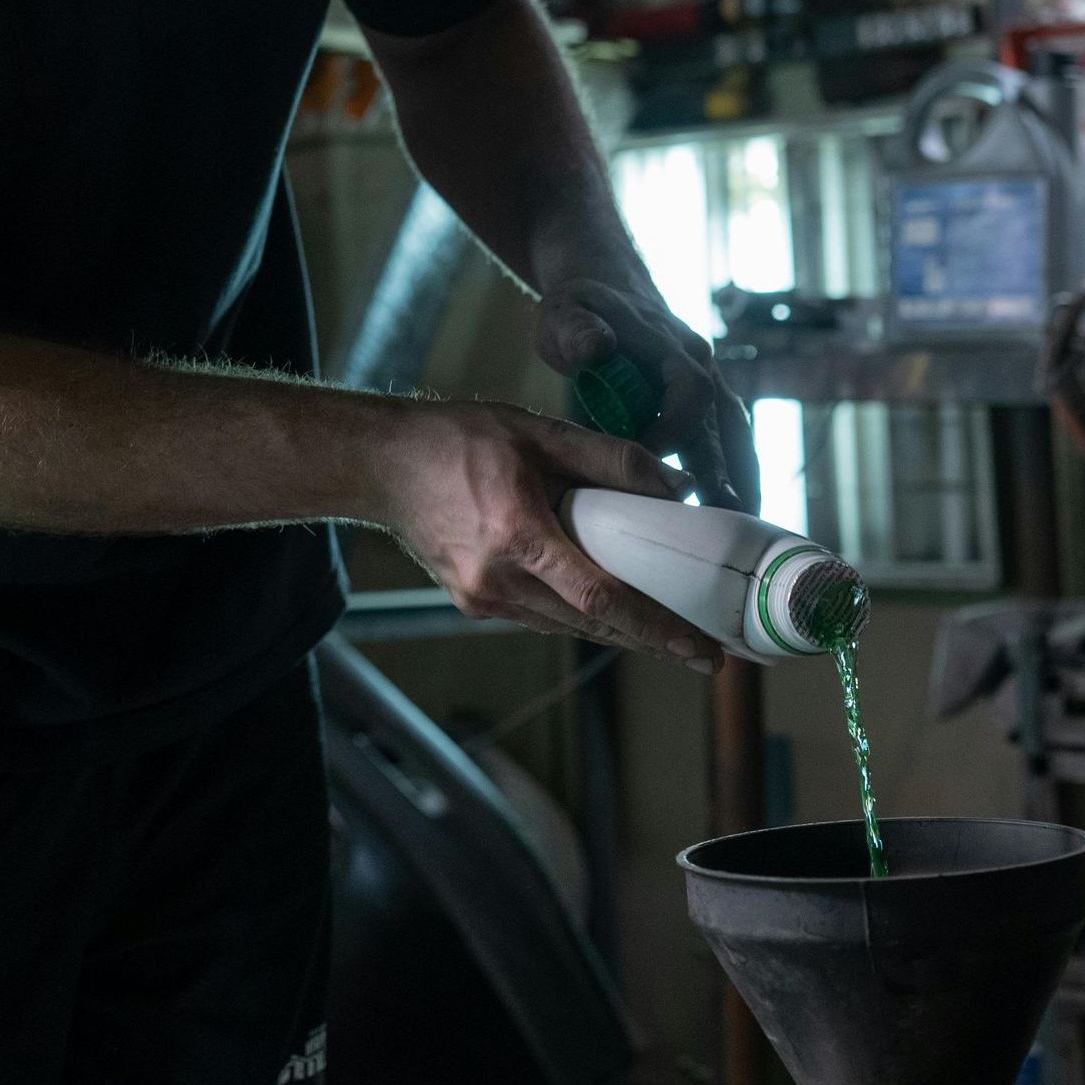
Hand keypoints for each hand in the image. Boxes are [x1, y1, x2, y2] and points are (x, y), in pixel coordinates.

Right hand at [380, 401, 721, 666]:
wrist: (382, 465)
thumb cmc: (454, 441)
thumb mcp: (538, 432)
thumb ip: (610, 460)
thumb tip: (674, 487)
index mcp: (518, 536)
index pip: (602, 598)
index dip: (657, 628)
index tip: (698, 650)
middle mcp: (499, 580)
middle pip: (593, 624)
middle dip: (651, 640)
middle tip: (703, 652)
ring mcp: (482, 598)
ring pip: (568, 625)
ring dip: (618, 630)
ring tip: (666, 631)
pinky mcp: (472, 602)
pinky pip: (541, 616)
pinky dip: (578, 613)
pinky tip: (606, 606)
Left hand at [537, 277, 761, 515]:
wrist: (606, 290)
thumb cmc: (581, 309)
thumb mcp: (566, 312)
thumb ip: (575, 329)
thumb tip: (594, 346)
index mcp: (669, 344)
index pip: (689, 392)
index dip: (673, 429)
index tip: (646, 463)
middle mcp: (699, 364)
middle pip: (726, 423)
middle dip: (729, 471)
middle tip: (729, 517)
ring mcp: (707, 381)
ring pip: (736, 434)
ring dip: (743, 478)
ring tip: (744, 526)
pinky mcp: (703, 401)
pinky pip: (728, 438)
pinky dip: (735, 471)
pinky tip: (733, 510)